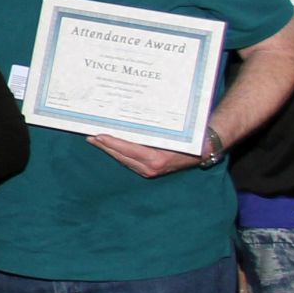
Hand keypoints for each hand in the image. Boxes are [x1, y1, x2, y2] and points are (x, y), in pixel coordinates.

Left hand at [86, 131, 206, 178]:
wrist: (204, 150)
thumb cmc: (189, 138)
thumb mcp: (172, 134)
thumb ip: (153, 132)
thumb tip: (130, 122)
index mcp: (156, 159)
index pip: (127, 149)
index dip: (111, 142)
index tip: (98, 135)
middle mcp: (151, 168)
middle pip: (121, 156)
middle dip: (104, 145)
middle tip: (89, 135)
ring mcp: (149, 171)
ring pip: (123, 159)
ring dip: (109, 149)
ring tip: (95, 139)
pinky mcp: (149, 171)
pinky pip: (129, 161)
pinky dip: (118, 153)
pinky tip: (110, 146)